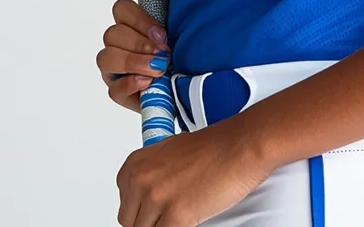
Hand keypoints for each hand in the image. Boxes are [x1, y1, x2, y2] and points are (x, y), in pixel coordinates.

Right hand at [96, 0, 171, 112]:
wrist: (178, 87)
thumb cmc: (175, 59)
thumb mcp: (173, 39)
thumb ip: (164, 33)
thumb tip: (162, 35)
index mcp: (130, 26)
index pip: (121, 9)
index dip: (139, 19)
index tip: (161, 34)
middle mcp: (117, 46)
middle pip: (112, 34)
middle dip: (139, 44)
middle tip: (161, 53)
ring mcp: (113, 70)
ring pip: (106, 58)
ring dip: (133, 62)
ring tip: (157, 68)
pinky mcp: (117, 93)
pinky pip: (114, 88)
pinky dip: (131, 84)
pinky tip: (147, 82)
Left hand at [116, 116, 272, 226]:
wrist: (239, 146)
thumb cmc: (213, 147)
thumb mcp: (170, 152)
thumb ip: (152, 174)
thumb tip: (147, 197)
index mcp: (135, 164)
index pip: (125, 205)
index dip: (142, 212)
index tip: (155, 212)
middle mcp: (141, 180)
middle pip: (130, 222)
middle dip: (151, 222)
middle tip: (171, 214)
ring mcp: (156, 198)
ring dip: (164, 226)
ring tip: (185, 213)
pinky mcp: (175, 216)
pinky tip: (189, 221)